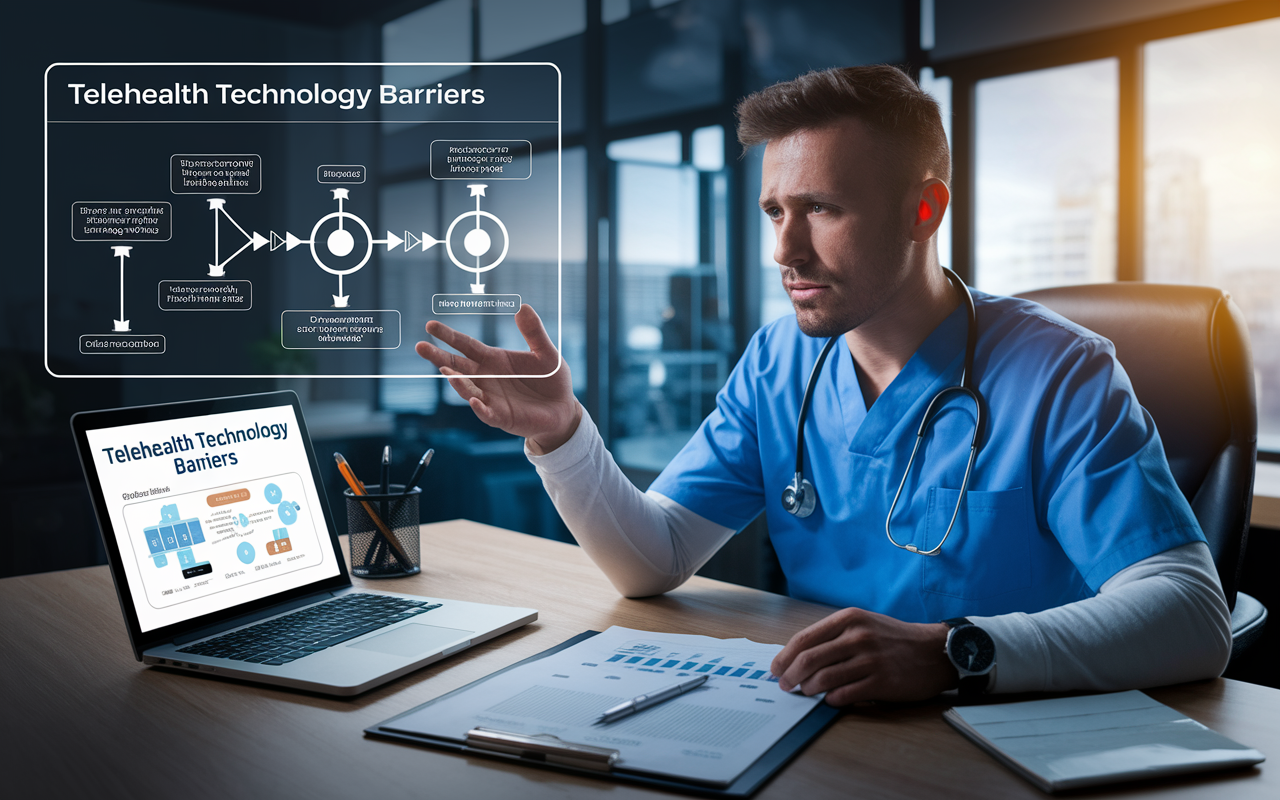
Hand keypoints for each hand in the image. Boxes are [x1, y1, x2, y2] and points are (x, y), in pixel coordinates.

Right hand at [415, 304, 580, 453]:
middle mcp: (486, 378)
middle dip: (439, 357)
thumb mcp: (546, 352)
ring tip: (448, 372)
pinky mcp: (502, 417)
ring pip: (468, 389)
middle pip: (457, 366)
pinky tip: (475, 400)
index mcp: (493, 359)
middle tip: (420, 346)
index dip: (448, 336)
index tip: (430, 326)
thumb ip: (534, 332)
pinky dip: (480, 407)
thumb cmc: (551, 380)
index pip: (466, 345)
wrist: (563, 409)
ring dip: (457, 382)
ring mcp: (491, 398)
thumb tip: (523, 307)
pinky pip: (487, 413)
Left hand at [771, 608, 956, 705]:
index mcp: (849, 619)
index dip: (785, 656)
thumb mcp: (863, 624)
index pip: (804, 638)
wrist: (934, 650)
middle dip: (790, 676)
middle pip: (809, 659)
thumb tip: (799, 656)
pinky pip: (845, 694)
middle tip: (785, 686)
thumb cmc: (893, 639)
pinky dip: (831, 699)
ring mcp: (870, 659)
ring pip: (824, 678)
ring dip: (809, 689)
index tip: (776, 669)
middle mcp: (857, 636)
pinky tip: (829, 699)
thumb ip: (834, 636)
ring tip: (806, 692)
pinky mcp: (881, 682)